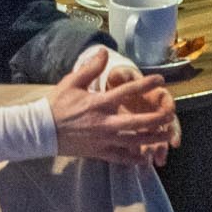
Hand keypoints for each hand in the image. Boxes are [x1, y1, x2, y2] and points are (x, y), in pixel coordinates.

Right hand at [49, 51, 179, 167]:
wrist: (40, 131)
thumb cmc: (56, 105)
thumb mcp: (72, 82)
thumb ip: (91, 68)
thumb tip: (105, 52)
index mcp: (99, 103)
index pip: (127, 91)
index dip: (146, 84)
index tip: (161, 79)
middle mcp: (104, 123)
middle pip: (137, 122)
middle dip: (157, 118)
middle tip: (171, 112)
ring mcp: (102, 140)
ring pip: (133, 141)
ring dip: (152, 138)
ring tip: (167, 134)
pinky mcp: (98, 153)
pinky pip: (120, 158)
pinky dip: (133, 159)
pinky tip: (145, 158)